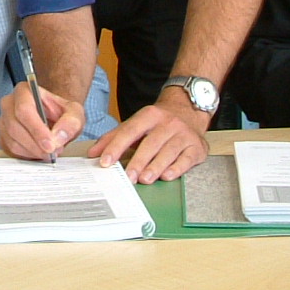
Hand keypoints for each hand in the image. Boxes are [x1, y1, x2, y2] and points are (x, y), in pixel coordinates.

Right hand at [0, 81, 84, 160]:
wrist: (54, 119)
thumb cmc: (60, 113)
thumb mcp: (74, 114)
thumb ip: (71, 123)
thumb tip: (58, 137)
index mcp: (24, 91)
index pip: (24, 110)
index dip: (36, 129)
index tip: (50, 145)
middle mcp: (9, 103)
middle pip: (14, 127)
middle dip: (35, 144)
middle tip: (52, 152)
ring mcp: (3, 120)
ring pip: (12, 141)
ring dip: (32, 151)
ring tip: (49, 152)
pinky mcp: (2, 137)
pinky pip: (10, 150)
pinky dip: (27, 155)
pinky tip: (39, 152)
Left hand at [88, 90, 207, 182]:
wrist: (189, 110)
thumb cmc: (159, 122)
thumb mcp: (137, 124)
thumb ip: (114, 137)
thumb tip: (93, 153)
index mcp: (149, 115)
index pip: (129, 131)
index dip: (116, 146)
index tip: (105, 162)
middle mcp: (167, 123)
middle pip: (150, 143)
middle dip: (138, 161)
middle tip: (127, 177)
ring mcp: (183, 134)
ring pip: (168, 151)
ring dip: (155, 166)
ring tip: (144, 179)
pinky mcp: (196, 146)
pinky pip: (186, 158)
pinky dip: (177, 168)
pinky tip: (167, 176)